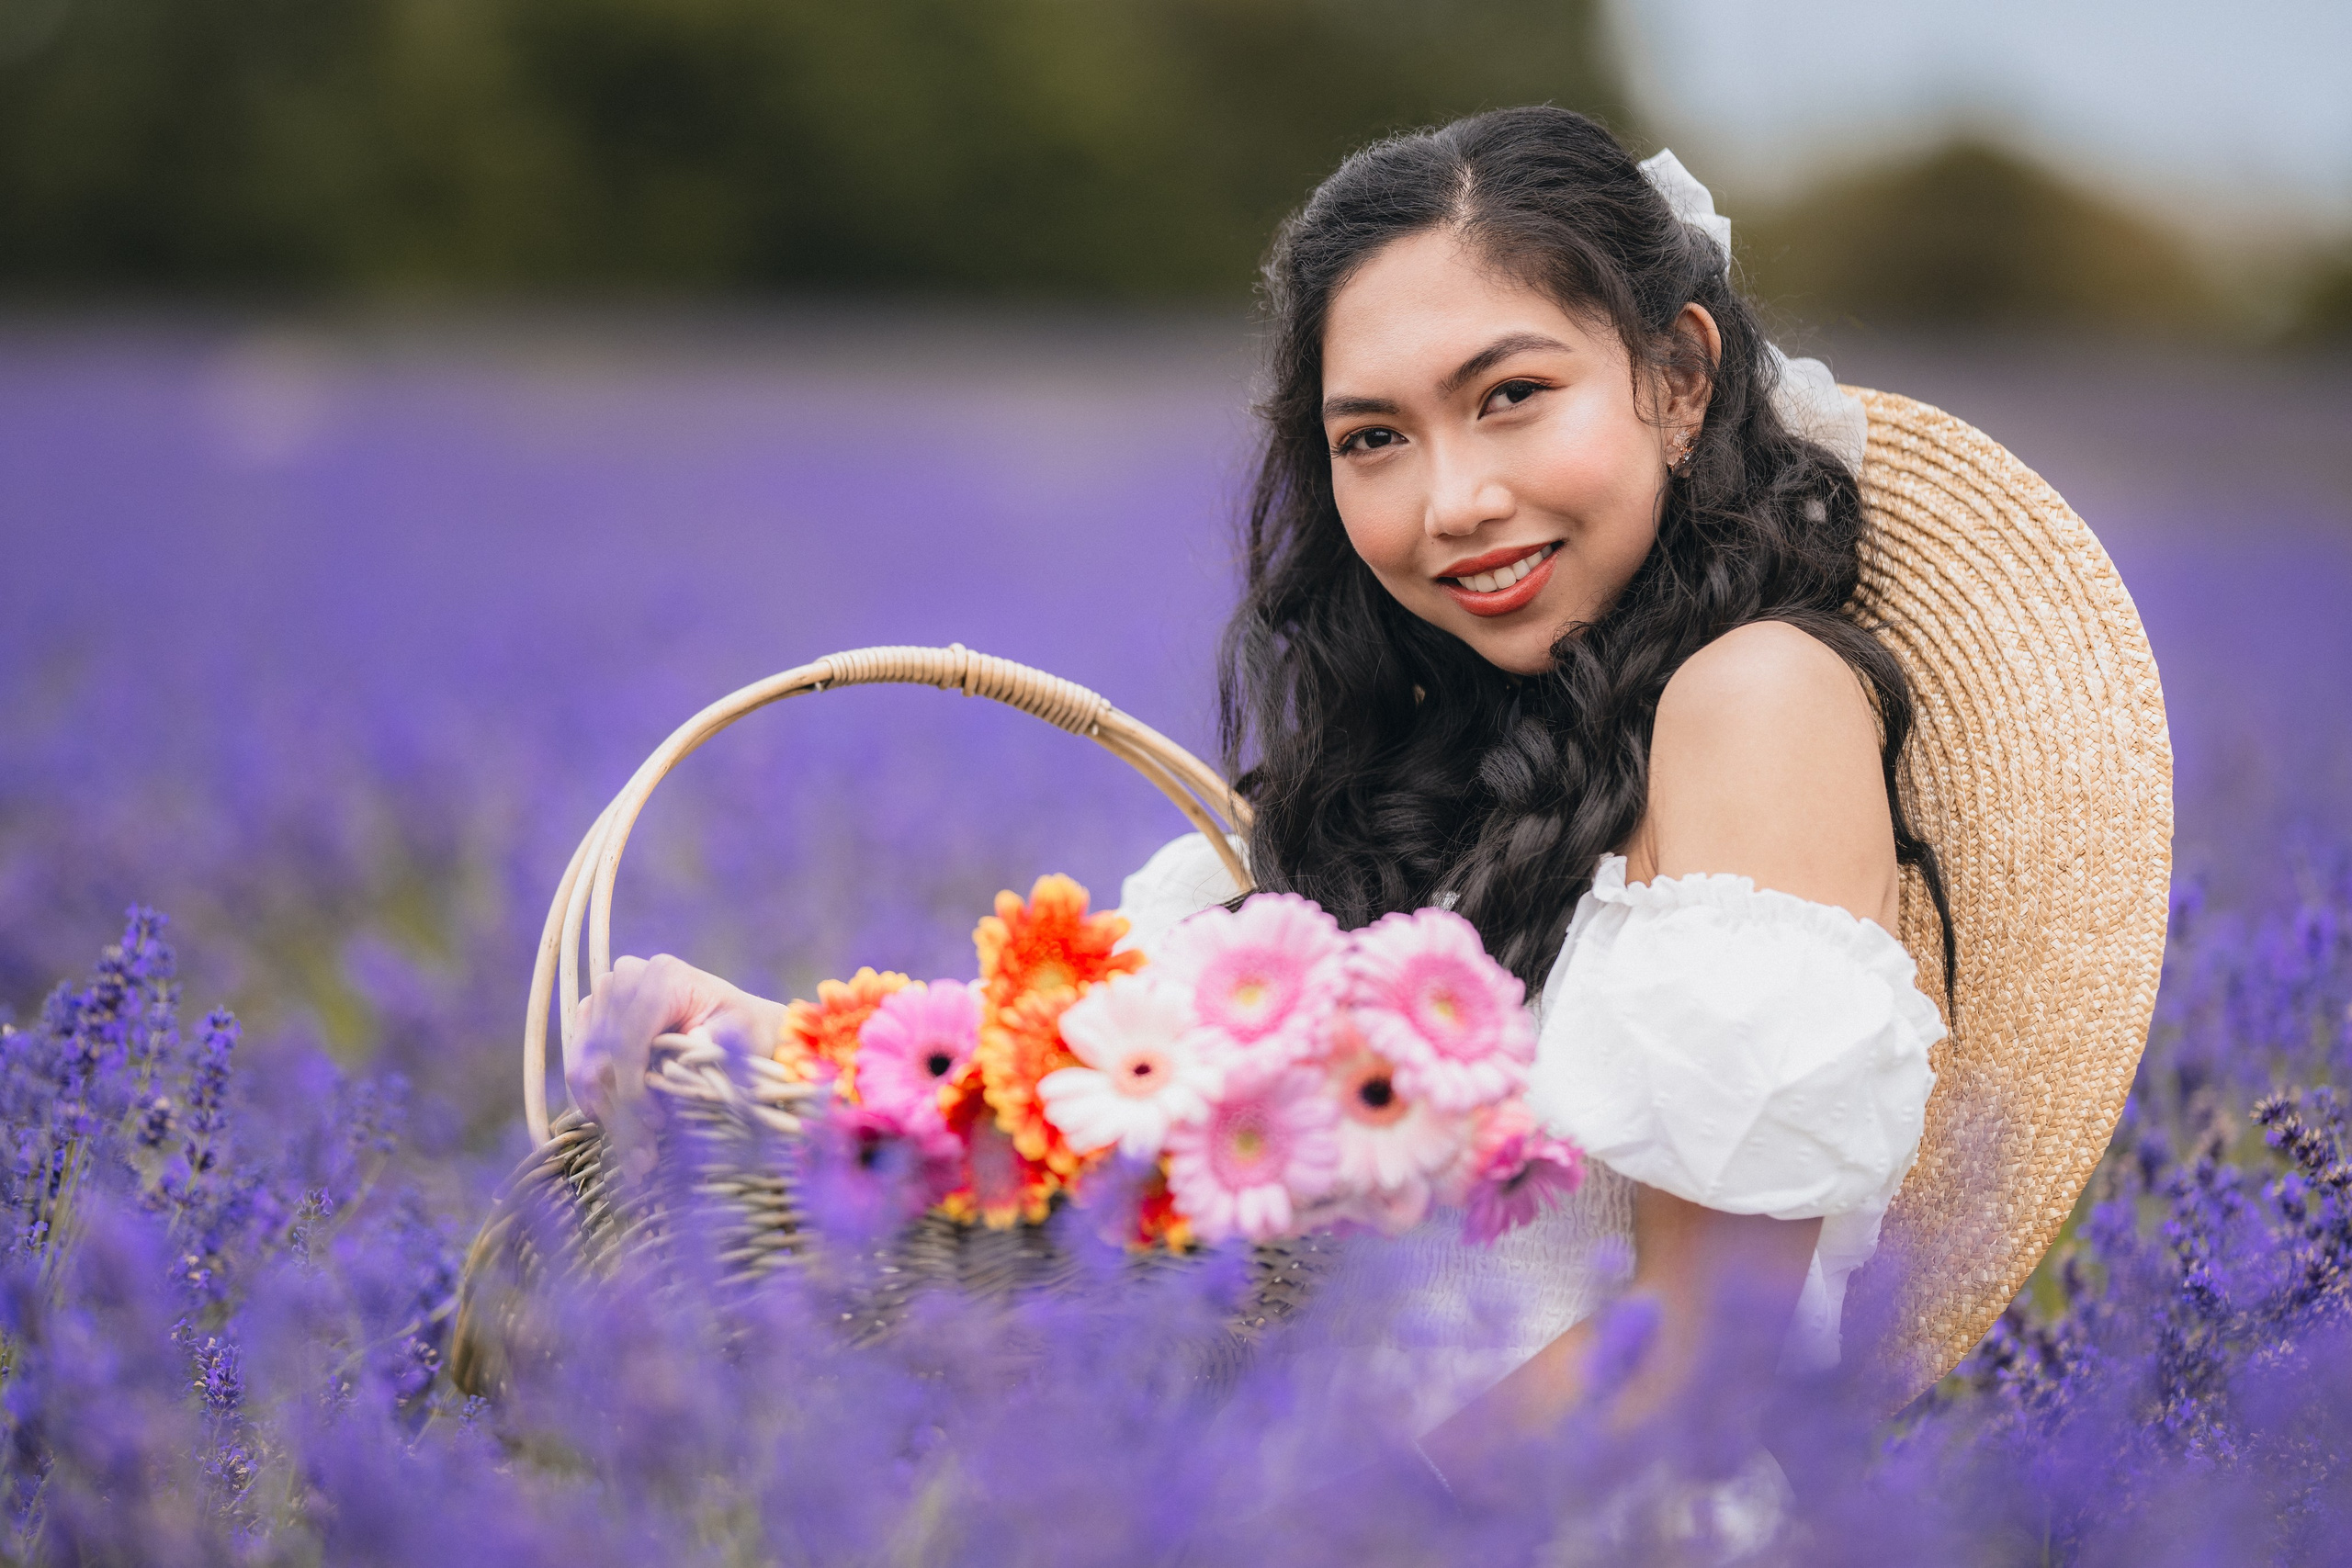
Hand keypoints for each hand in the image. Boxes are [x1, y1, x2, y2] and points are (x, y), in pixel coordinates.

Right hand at [566, 954, 787, 1152]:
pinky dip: (596, 1099)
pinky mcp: (593, 1013)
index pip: (630, 1041)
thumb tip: (697, 1045)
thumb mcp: (739, 1034)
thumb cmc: (740, 1028)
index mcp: (662, 976)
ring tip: (634, 1155)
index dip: (635, 1088)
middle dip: (623, 1112)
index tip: (656, 1124)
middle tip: (643, 1159)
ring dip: (607, 1113)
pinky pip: (581, 1062)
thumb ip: (716, 1043)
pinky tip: (615, 1128)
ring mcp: (604, 994)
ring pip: (587, 1064)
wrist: (733, 1019)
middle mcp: (625, 977)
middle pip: (606, 1056)